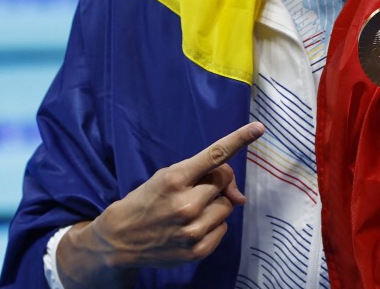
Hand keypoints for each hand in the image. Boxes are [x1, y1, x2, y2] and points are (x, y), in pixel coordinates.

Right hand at [57, 122, 264, 286]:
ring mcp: (192, 230)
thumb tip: (241, 197)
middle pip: (224, 182)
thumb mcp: (167, 177)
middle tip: (194, 190)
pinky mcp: (196, 251)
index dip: (239, 139)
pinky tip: (192, 226)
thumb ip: (204, 177)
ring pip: (227, 206)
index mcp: (175, 179)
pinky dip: (213, 225)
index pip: (214, 155)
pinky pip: (223, 229)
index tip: (259, 127)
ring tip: (190, 211)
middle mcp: (185, 204)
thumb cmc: (148, 200)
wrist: (120, 238)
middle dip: (214, 183)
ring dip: (215, 205)